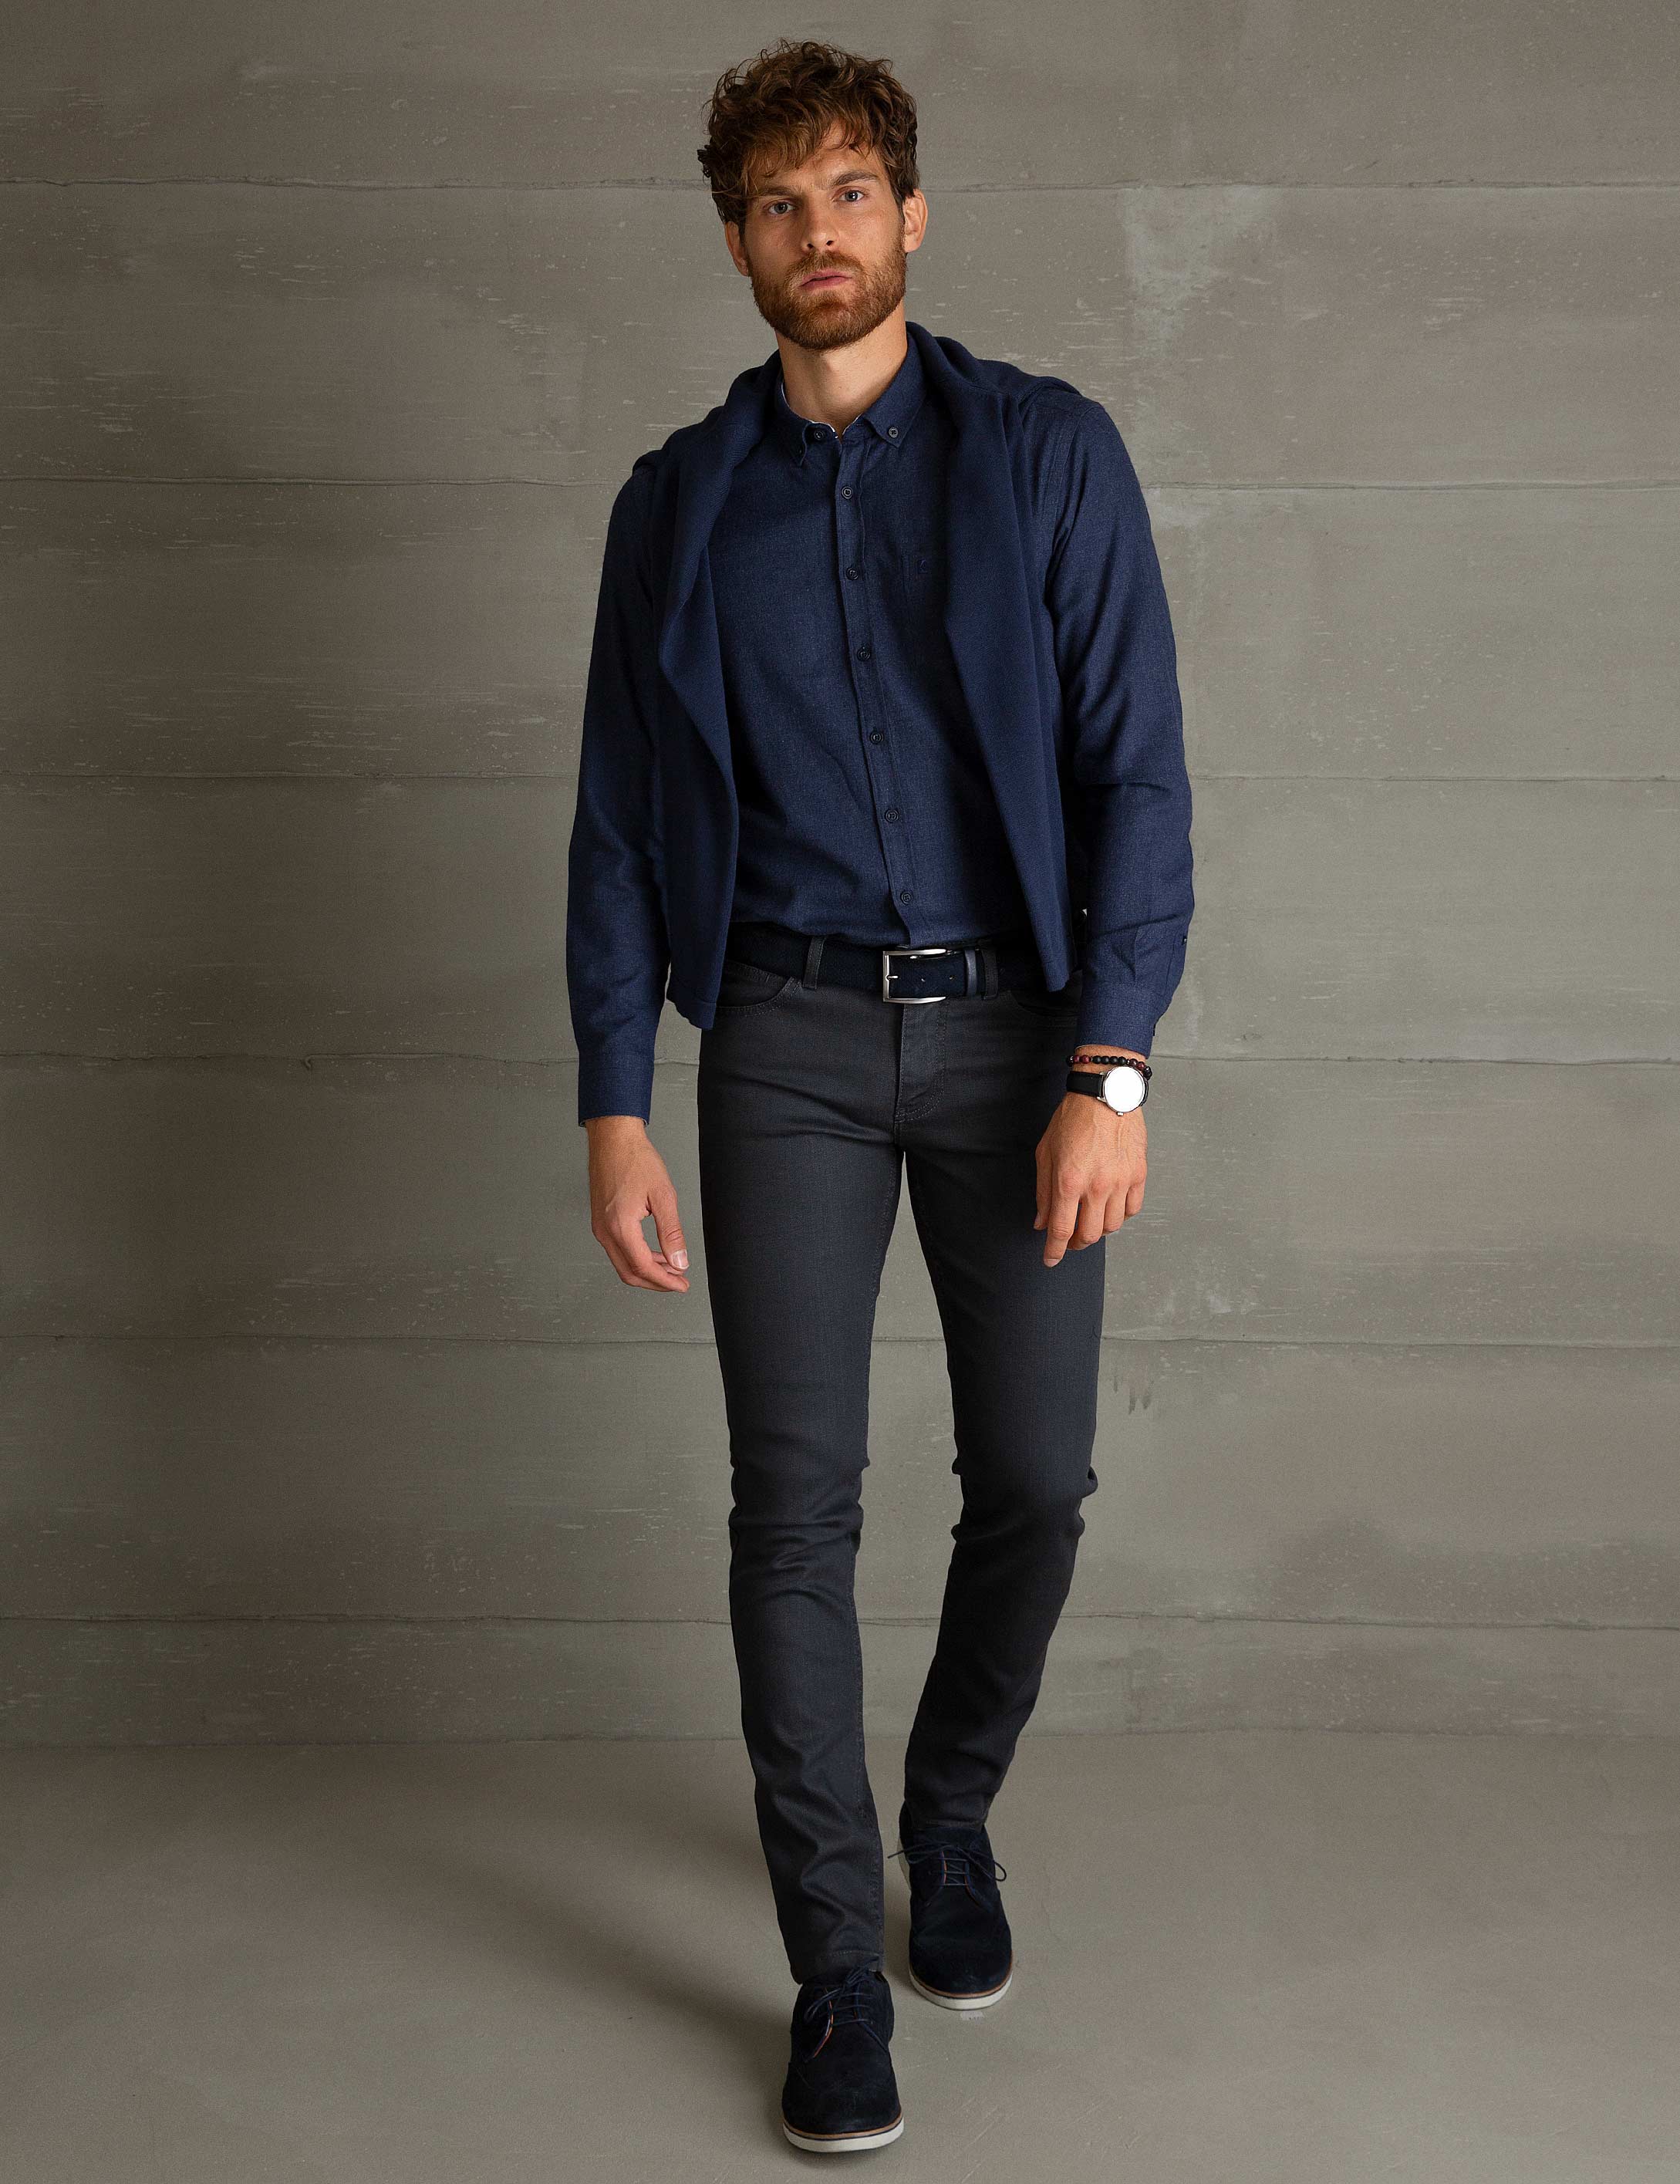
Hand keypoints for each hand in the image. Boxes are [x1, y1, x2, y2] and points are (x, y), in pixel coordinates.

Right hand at [583, 1116, 690, 1291]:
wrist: (613, 1139)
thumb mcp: (663, 1196)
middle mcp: (605, 1231)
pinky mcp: (600, 1221)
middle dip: (656, 1283)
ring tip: (671, 1267)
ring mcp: (600, 1227)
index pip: (643, 1267)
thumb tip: (679, 1260)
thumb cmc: (635, 1159)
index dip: (664, 1281)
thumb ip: (671, 1232)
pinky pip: (618, 1250)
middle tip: (678, 1282)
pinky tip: (655, 1252)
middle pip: (629, 1273)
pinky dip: (637, 1258)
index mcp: (620, 1226)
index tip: (682, 1284)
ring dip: (647, 1271)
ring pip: (622, 1264)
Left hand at [1033, 1093, 1146, 1267]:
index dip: (1054, 1251)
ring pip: (1113, 1226)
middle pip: (1090, 1235)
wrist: (1105, 1092)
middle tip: (1070, 1239)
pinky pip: (1132, 1209)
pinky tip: (1110, 1206)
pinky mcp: (1139, 1174)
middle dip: (1076, 1243)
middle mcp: (1097, 1186)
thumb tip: (1042, 1223)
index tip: (1050, 1260)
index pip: (1061, 1230)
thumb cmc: (1072, 1119)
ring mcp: (1121, 1182)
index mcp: (1069, 1181)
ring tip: (1090, 1218)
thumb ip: (1043, 1192)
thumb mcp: (1046, 1153)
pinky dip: (1120, 1215)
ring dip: (1099, 1229)